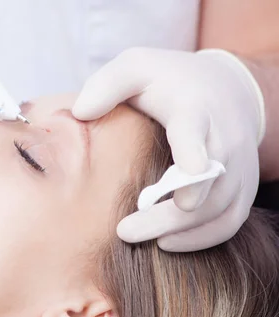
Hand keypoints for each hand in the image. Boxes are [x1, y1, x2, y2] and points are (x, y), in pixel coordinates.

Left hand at [73, 48, 264, 250]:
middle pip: (207, 182)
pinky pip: (228, 222)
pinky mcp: (241, 188)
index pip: (196, 130)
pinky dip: (200, 238)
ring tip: (134, 237)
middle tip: (125, 231)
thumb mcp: (136, 68)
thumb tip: (79, 112)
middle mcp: (224, 139)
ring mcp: (237, 167)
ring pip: (218, 208)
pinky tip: (166, 242)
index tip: (189, 172)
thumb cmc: (168, 82)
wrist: (226, 90)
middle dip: (170, 211)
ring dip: (178, 229)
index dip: (194, 150)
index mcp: (194, 108)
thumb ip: (107, 85)